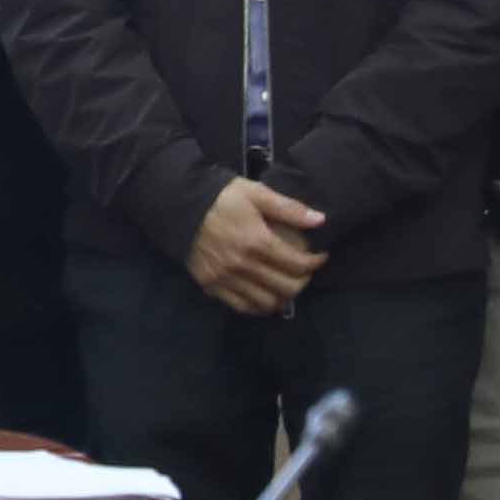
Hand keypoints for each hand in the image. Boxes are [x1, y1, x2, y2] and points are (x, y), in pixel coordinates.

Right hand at [181, 177, 330, 320]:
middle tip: (304, 271)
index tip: (319, 255)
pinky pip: (241, 306)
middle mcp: (243, 265)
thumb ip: (288, 208)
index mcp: (257, 241)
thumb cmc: (221, 196)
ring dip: (283, 297)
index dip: (315, 262)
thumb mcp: (256, 193)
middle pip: (286, 288)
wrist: (178, 205)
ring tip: (286, 285)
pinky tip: (264, 295)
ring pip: (266, 302)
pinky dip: (258, 305)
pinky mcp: (211, 286)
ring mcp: (226, 279)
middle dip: (303, 281)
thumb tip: (320, 220)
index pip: (298, 264)